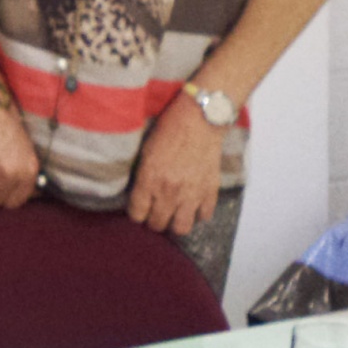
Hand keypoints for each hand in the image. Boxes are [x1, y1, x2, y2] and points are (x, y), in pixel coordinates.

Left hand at [127, 95, 223, 235]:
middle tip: (155, 212)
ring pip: (181, 228)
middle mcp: (169, 192)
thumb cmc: (169, 128)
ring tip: (174, 214)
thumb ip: (142, 175)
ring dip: (175, 223)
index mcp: (149, 180)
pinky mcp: (210, 191)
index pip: (137, 214)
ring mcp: (192, 194)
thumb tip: (139, 193)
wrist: (200, 119)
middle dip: (153, 221)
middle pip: (157, 224)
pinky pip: (204, 216)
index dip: (136, 214)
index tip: (138, 210)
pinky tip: (193, 204)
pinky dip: (198, 213)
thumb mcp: (146, 150)